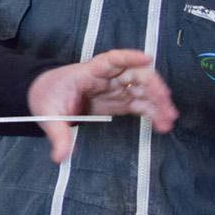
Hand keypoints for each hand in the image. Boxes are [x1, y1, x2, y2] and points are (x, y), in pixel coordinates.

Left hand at [27, 50, 178, 163]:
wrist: (45, 94)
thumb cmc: (48, 96)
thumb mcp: (48, 116)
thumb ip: (58, 136)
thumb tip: (60, 157)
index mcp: (87, 74)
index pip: (110, 60)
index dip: (129, 57)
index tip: (146, 59)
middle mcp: (106, 78)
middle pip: (134, 75)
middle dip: (153, 86)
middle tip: (166, 103)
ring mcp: (114, 88)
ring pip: (142, 89)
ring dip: (158, 102)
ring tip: (169, 119)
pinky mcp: (118, 100)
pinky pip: (140, 103)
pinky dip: (152, 112)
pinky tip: (162, 123)